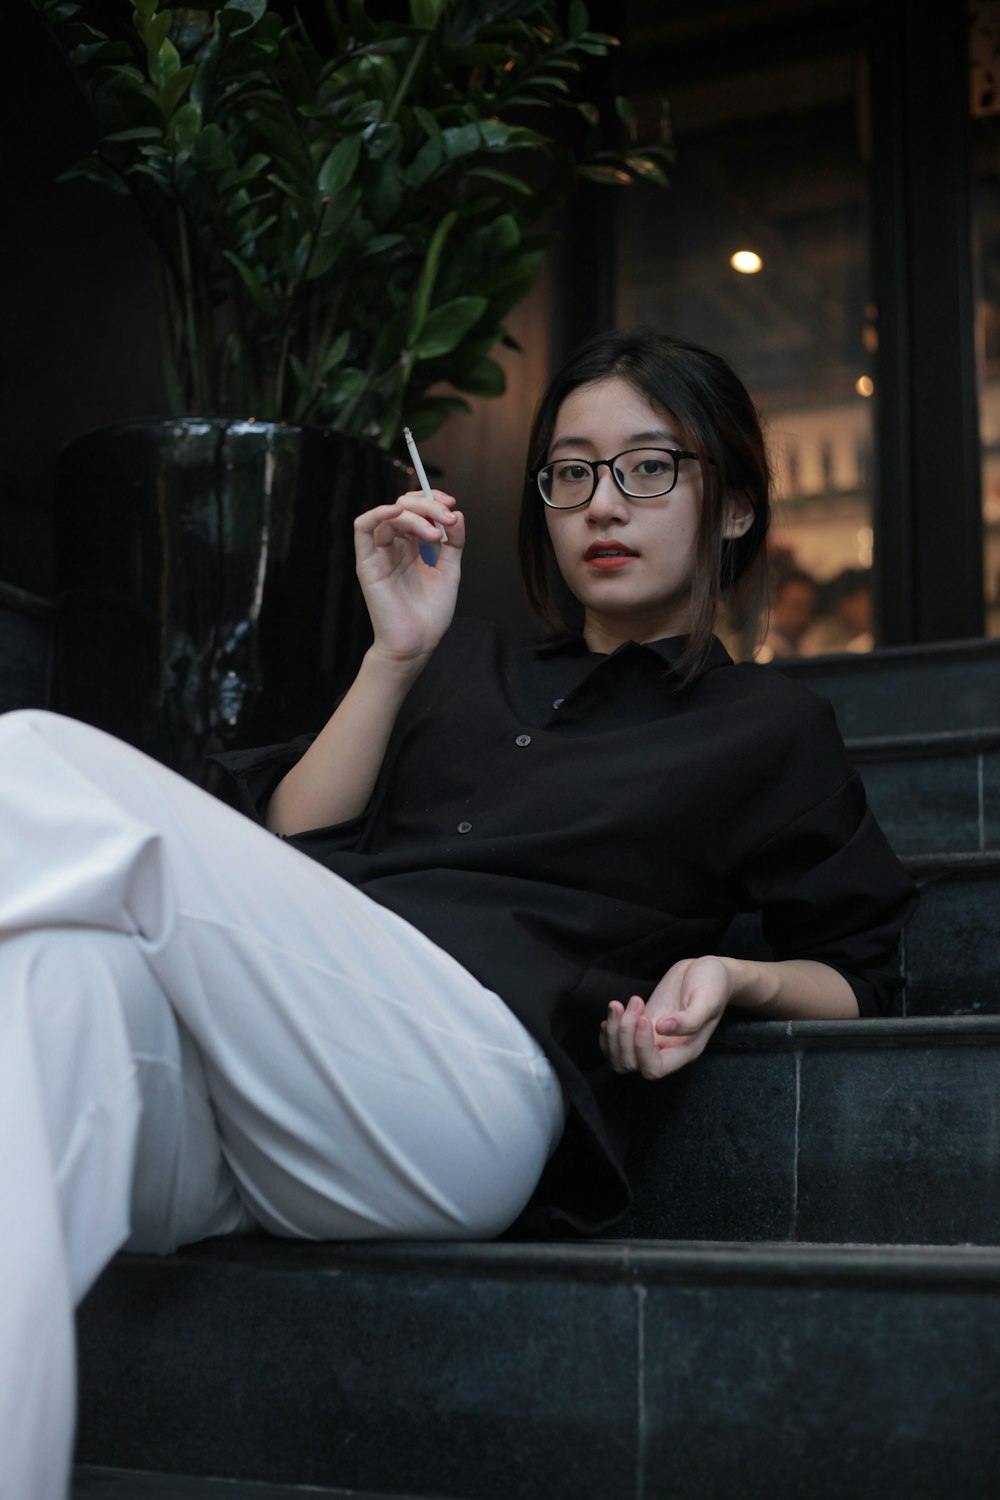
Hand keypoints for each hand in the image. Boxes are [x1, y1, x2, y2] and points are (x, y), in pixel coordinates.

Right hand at [353, 488, 464, 664]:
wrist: (417, 642)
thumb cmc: (430, 613)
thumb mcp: (450, 571)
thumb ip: (454, 542)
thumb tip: (457, 514)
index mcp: (412, 547)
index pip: (417, 511)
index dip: (433, 501)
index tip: (452, 507)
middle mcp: (394, 546)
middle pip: (404, 507)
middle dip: (428, 505)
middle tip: (447, 517)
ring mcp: (379, 553)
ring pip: (389, 515)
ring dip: (415, 515)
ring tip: (435, 533)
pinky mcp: (367, 562)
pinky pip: (362, 528)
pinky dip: (378, 513)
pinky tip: (397, 512)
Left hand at [599, 956, 733, 1079]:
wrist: (707, 971)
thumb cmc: (713, 985)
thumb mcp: (708, 1000)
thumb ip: (690, 1019)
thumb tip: (662, 1029)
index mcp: (684, 1051)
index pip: (654, 1068)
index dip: (642, 1048)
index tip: (644, 1018)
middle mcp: (666, 1050)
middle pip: (631, 1064)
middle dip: (624, 1035)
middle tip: (635, 1002)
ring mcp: (652, 1039)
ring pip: (619, 1056)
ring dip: (613, 1033)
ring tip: (617, 1005)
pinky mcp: (641, 1026)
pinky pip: (616, 1043)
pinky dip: (608, 1032)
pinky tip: (613, 1014)